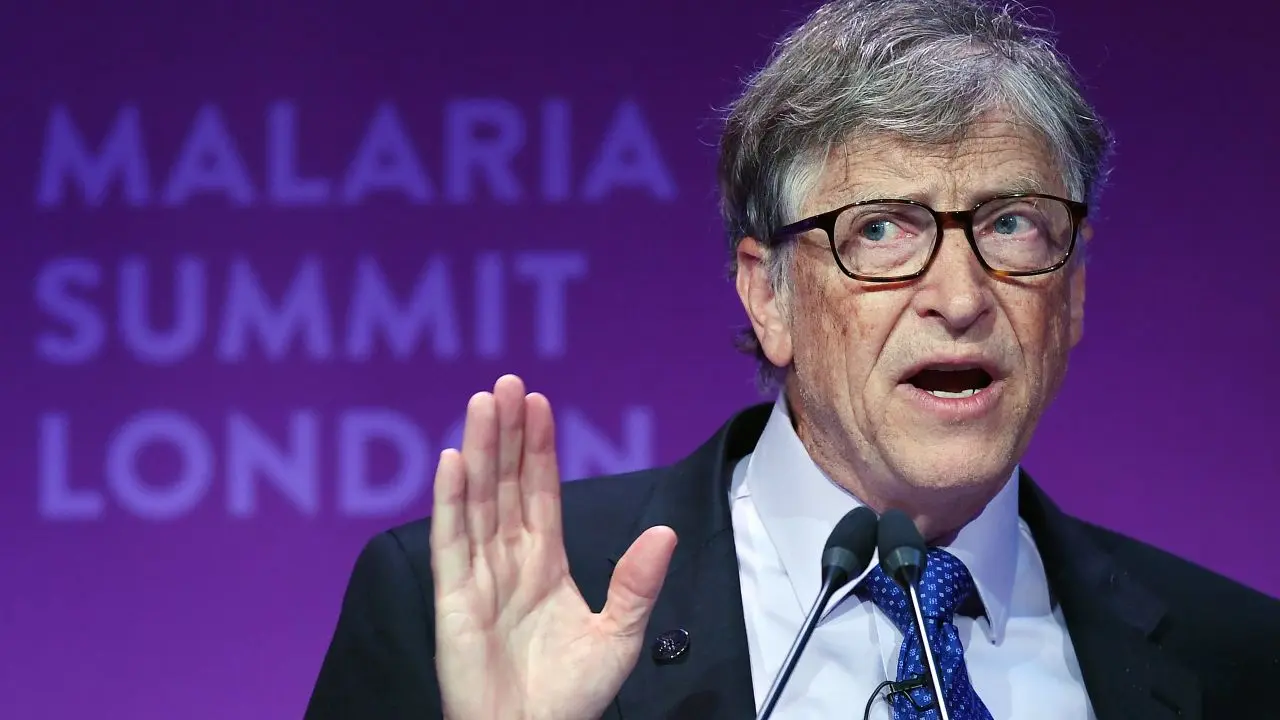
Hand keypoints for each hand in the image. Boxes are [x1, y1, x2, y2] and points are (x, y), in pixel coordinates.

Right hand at [430, 375, 677, 719]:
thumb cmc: (571, 699)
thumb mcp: (619, 636)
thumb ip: (637, 583)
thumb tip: (664, 533)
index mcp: (545, 565)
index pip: (540, 492)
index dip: (538, 447)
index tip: (540, 403)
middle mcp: (509, 562)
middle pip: (505, 484)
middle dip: (506, 433)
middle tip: (508, 383)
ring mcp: (478, 577)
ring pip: (478, 500)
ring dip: (479, 451)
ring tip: (484, 403)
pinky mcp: (453, 600)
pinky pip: (451, 543)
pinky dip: (449, 502)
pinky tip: (452, 461)